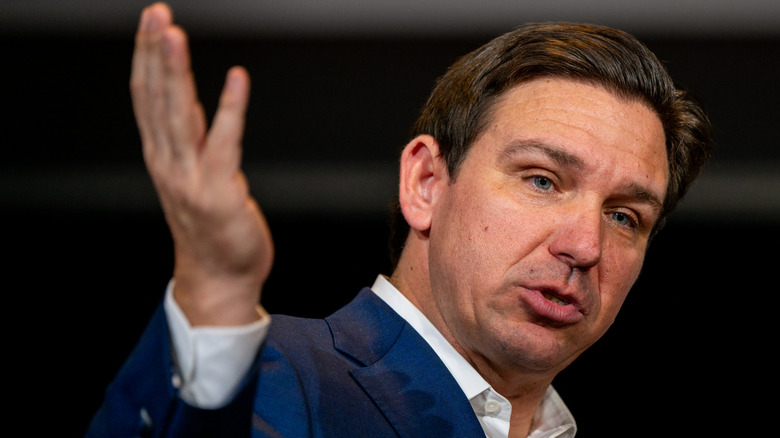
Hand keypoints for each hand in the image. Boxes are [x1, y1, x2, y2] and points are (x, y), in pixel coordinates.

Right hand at [131, 3, 273, 325]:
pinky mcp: (220, 192)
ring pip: (179, 116)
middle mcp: (170, 164)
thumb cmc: (212, 231)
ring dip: (175, 72)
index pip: (148, 99)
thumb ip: (195, 144)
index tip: (150, 24)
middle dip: (154, 53)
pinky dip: (231, 109)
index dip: (147, 59)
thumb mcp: (195, 179)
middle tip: (155, 14)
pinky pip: (224, 143)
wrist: (220, 279)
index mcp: (163, 158)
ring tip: (174, 34)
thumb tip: (201, 110)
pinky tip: (237, 79)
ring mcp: (191, 179)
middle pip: (156, 99)